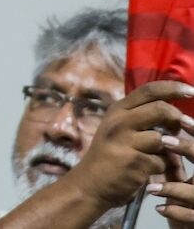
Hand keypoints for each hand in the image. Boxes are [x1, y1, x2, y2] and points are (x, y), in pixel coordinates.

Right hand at [60, 80, 193, 214]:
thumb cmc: (109, 155)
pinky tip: (148, 170)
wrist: (90, 184)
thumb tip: (177, 115)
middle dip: (177, 119)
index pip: (149, 90)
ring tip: (160, 157)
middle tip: (183, 128)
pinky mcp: (134, 162)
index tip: (192, 91)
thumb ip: (141, 118)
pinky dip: (161, 167)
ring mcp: (125, 142)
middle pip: (161, 109)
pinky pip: (162, 161)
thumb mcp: (118, 129)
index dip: (173, 88)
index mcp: (117, 111)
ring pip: (163, 139)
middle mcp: (119, 122)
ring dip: (168, 150)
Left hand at [152, 128, 193, 225]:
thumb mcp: (181, 175)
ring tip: (151, 188)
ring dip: (173, 189)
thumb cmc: (183, 196)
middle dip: (188, 149)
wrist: (186, 220)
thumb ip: (174, 157)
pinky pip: (191, 217)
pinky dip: (175, 212)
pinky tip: (158, 207)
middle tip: (165, 140)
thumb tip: (160, 130)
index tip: (182, 119)